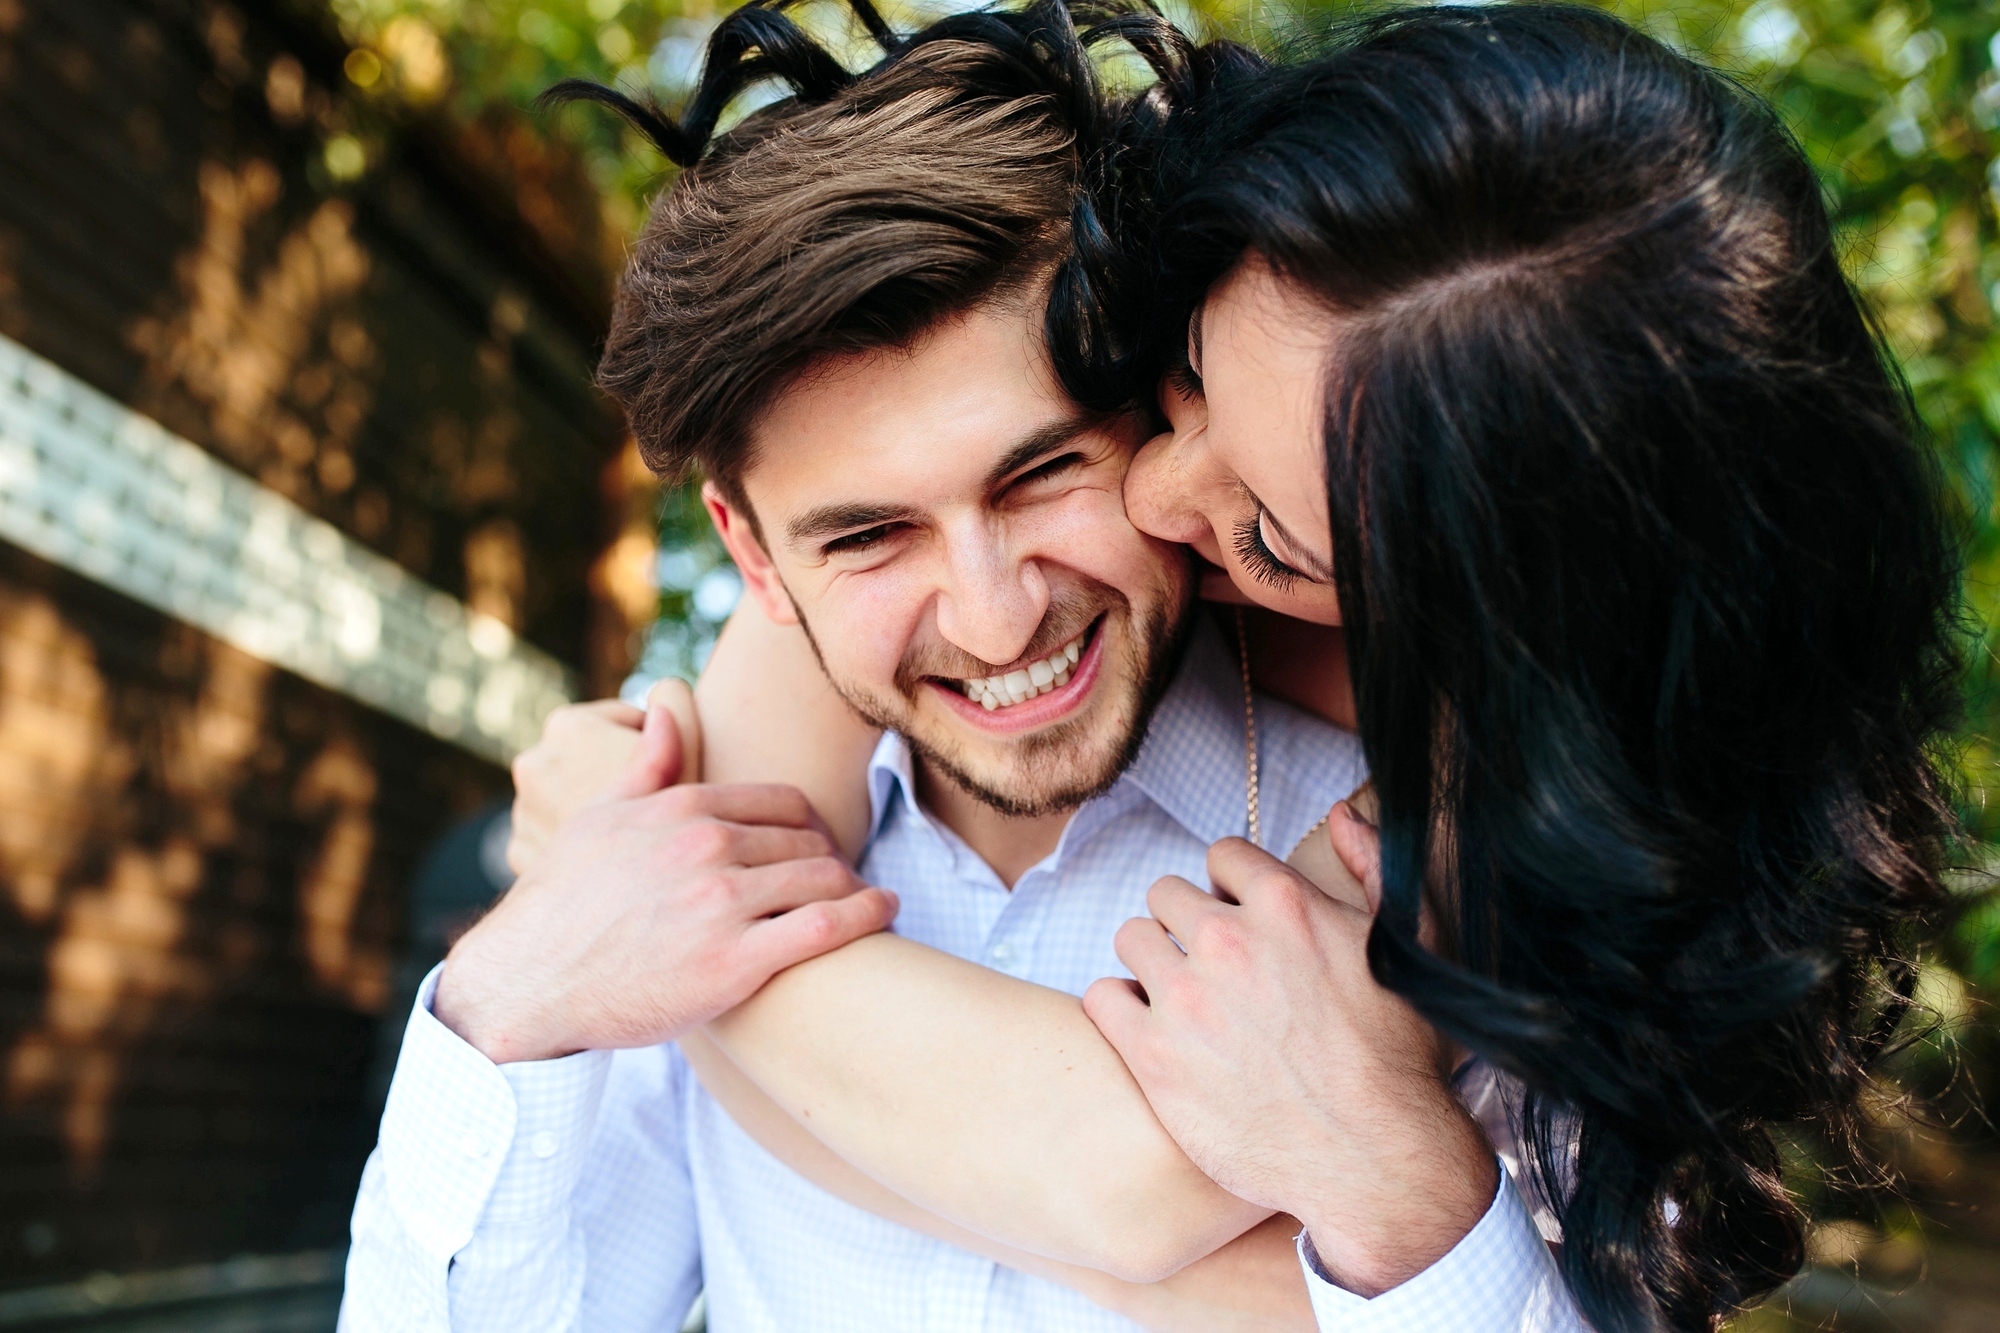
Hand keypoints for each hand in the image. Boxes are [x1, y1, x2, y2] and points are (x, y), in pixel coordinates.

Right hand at [438, 698, 896, 1063]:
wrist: (528, 983)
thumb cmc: (562, 904)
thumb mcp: (596, 819)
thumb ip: (644, 764)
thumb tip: (664, 707)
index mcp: (681, 808)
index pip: (782, 802)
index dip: (812, 825)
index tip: (822, 844)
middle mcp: (706, 846)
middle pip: (809, 840)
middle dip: (836, 857)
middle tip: (850, 877)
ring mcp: (722, 904)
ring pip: (824, 877)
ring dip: (856, 885)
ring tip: (870, 898)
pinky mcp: (735, 962)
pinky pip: (825, 928)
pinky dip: (865, 915)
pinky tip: (883, 912)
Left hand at [507, 681, 700, 873]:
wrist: (651, 900)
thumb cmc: (678, 819)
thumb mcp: (692, 744)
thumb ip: (676, 701)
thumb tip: (661, 692)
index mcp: (567, 726)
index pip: (626, 725)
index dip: (665, 752)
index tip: (680, 781)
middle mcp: (533, 764)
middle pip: (595, 762)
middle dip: (622, 779)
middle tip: (663, 813)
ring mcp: (521, 813)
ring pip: (574, 801)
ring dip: (600, 813)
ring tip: (642, 843)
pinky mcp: (520, 857)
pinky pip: (557, 843)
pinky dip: (581, 852)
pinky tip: (616, 867)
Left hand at [1083, 803, 1494, 1296]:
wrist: (1376, 1159)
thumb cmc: (1398, 1056)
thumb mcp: (1405, 946)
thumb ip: (1371, 867)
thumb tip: (1338, 814)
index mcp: (1284, 904)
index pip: (1221, 855)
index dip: (1232, 888)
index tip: (1244, 922)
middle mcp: (1226, 942)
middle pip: (1167, 894)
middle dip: (1187, 922)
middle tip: (1213, 967)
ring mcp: (1185, 999)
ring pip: (1132, 939)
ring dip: (1153, 962)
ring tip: (1185, 999)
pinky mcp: (1153, 1057)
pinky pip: (1102, 998)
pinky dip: (1120, 1007)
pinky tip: (1151, 1028)